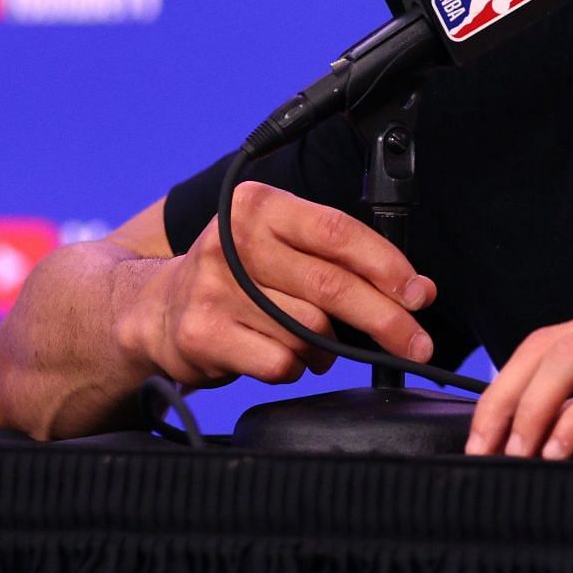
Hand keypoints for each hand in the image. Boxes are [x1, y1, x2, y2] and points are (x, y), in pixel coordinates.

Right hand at [116, 181, 436, 389]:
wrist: (153, 309)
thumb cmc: (237, 278)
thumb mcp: (280, 247)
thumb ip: (342, 260)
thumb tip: (417, 291)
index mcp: (258, 206)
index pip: (337, 232)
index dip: (387, 265)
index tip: (419, 294)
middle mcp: (232, 241)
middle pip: (331, 285)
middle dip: (386, 319)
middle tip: (416, 344)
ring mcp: (212, 288)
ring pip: (310, 330)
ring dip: (330, 348)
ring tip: (319, 346)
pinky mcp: (202, 334)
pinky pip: (281, 362)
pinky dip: (296, 366)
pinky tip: (281, 356)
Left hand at [464, 292, 572, 458]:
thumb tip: (542, 434)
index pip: (544, 343)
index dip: (504, 387)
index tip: (484, 435)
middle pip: (543, 346)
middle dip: (502, 400)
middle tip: (482, 449)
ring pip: (567, 359)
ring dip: (530, 410)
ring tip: (515, 454)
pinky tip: (560, 452)